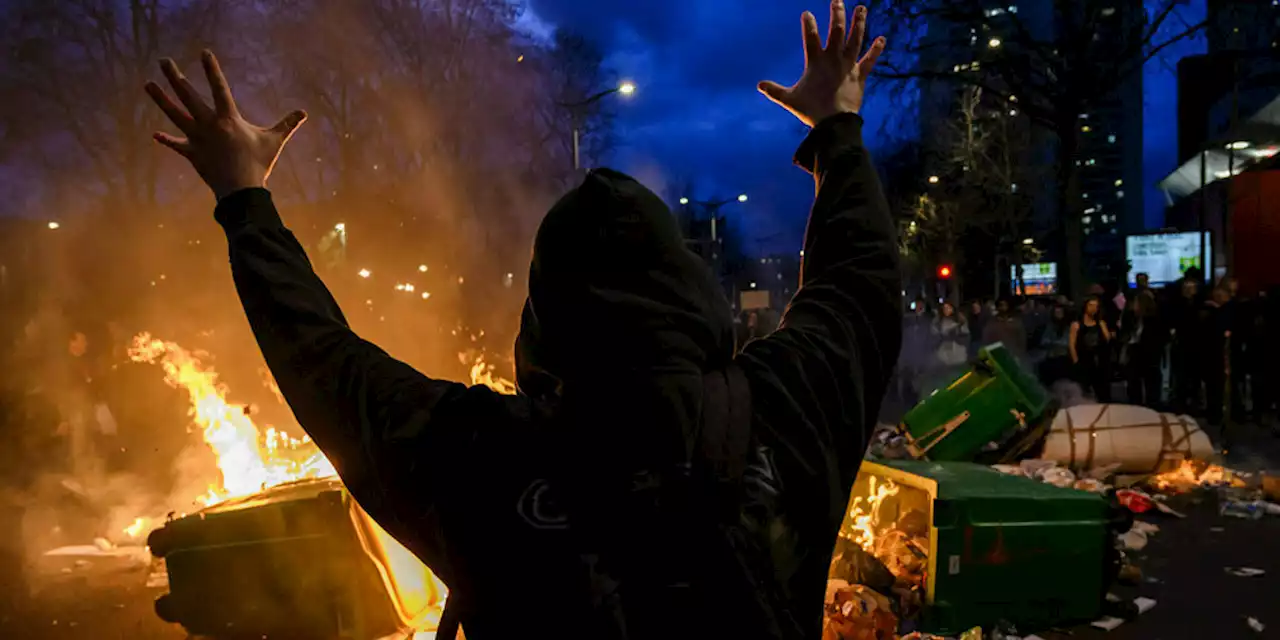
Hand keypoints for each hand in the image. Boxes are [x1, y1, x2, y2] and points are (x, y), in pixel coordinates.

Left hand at [145, 51, 305, 199]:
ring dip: (161, 99)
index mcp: (228, 118)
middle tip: (163, 61)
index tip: (203, 53)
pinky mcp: (192, 154)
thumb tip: (304, 113)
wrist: (241, 190)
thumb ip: (287, 125)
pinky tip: (155, 135)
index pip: (219, 87)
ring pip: (175, 114)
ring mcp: (198, 138)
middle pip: (188, 95)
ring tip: (148, 84)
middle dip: (174, 77)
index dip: (211, 69)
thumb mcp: (274, 141)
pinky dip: (167, 141)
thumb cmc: (258, 164)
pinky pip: (177, 146)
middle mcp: (209, 124)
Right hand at [758, 2, 884, 126]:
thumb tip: (759, 85)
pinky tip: (882, 39)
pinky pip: (870, 61)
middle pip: (836, 31)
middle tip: (837, 0)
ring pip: (855, 39)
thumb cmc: (811, 110)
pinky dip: (876, 50)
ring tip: (862, 8)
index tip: (807, 13)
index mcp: (816, 62)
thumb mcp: (789, 99)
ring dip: (859, 23)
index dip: (809, 24)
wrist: (834, 122)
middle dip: (837, 14)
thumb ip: (774, 90)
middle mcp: (834, 59)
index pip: (811, 37)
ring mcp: (848, 66)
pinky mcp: (860, 76)